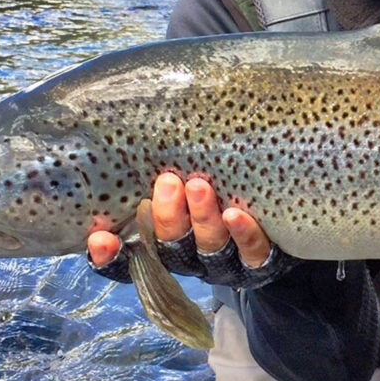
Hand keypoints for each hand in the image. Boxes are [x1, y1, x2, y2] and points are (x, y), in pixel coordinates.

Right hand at [87, 173, 274, 276]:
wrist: (280, 215)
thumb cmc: (217, 180)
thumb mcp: (186, 172)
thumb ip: (159, 161)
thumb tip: (128, 119)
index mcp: (163, 240)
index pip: (126, 257)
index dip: (110, 255)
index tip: (99, 237)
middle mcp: (190, 255)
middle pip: (170, 246)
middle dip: (166, 215)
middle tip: (167, 182)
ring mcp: (224, 261)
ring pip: (207, 247)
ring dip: (201, 217)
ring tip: (199, 186)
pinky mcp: (259, 261)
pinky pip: (251, 252)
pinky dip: (243, 234)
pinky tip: (236, 214)